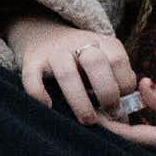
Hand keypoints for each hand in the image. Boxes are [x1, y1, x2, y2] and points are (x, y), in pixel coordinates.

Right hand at [9, 13, 136, 123]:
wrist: (44, 35)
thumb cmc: (82, 61)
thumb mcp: (106, 60)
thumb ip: (117, 81)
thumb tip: (124, 117)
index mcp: (103, 43)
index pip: (119, 61)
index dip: (124, 85)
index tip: (122, 104)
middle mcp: (79, 44)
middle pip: (95, 64)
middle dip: (106, 92)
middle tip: (110, 113)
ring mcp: (54, 53)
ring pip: (66, 74)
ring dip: (80, 101)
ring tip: (87, 121)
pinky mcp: (31, 62)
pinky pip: (31, 78)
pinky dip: (39, 94)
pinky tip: (49, 107)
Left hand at [97, 77, 155, 155]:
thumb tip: (141, 84)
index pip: (131, 138)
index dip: (108, 129)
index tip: (91, 117)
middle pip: (127, 153)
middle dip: (108, 139)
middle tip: (91, 120)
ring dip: (118, 146)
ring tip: (103, 127)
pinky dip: (131, 152)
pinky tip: (121, 141)